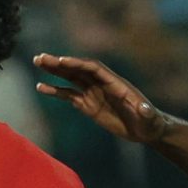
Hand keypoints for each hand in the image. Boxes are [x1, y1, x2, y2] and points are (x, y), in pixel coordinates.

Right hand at [32, 54, 167, 146]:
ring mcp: (93, 93)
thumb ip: (145, 111)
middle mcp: (102, 84)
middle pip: (78, 69)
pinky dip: (55, 90)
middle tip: (40, 58)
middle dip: (60, 63)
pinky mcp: (88, 105)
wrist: (146, 129)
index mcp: (115, 83)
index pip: (93, 68)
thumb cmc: (150, 122)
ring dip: (54, 71)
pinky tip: (40, 87)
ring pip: (70, 78)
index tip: (61, 61)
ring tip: (37, 62)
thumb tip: (143, 107)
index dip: (77, 64)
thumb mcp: (149, 118)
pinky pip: (68, 95)